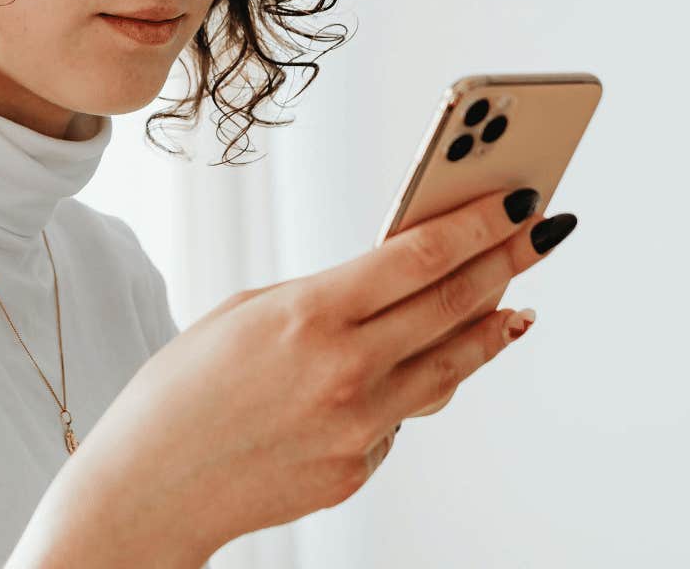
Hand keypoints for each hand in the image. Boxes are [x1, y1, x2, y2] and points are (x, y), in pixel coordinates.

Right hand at [40, 189, 576, 562]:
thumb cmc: (182, 391)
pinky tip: (428, 363)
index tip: (517, 201)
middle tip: (540, 233)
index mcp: (310, 315)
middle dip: (506, 262)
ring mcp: (357, 426)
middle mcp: (345, 370)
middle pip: (454, 304)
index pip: (421, 257)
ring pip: (451, 365)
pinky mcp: (356, 467)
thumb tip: (395, 280)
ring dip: (491, 327)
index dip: (479, 225)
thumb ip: (325, 295)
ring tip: (516, 302)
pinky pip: (403, 413)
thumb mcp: (246, 313)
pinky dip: (418, 383)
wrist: (149, 489)